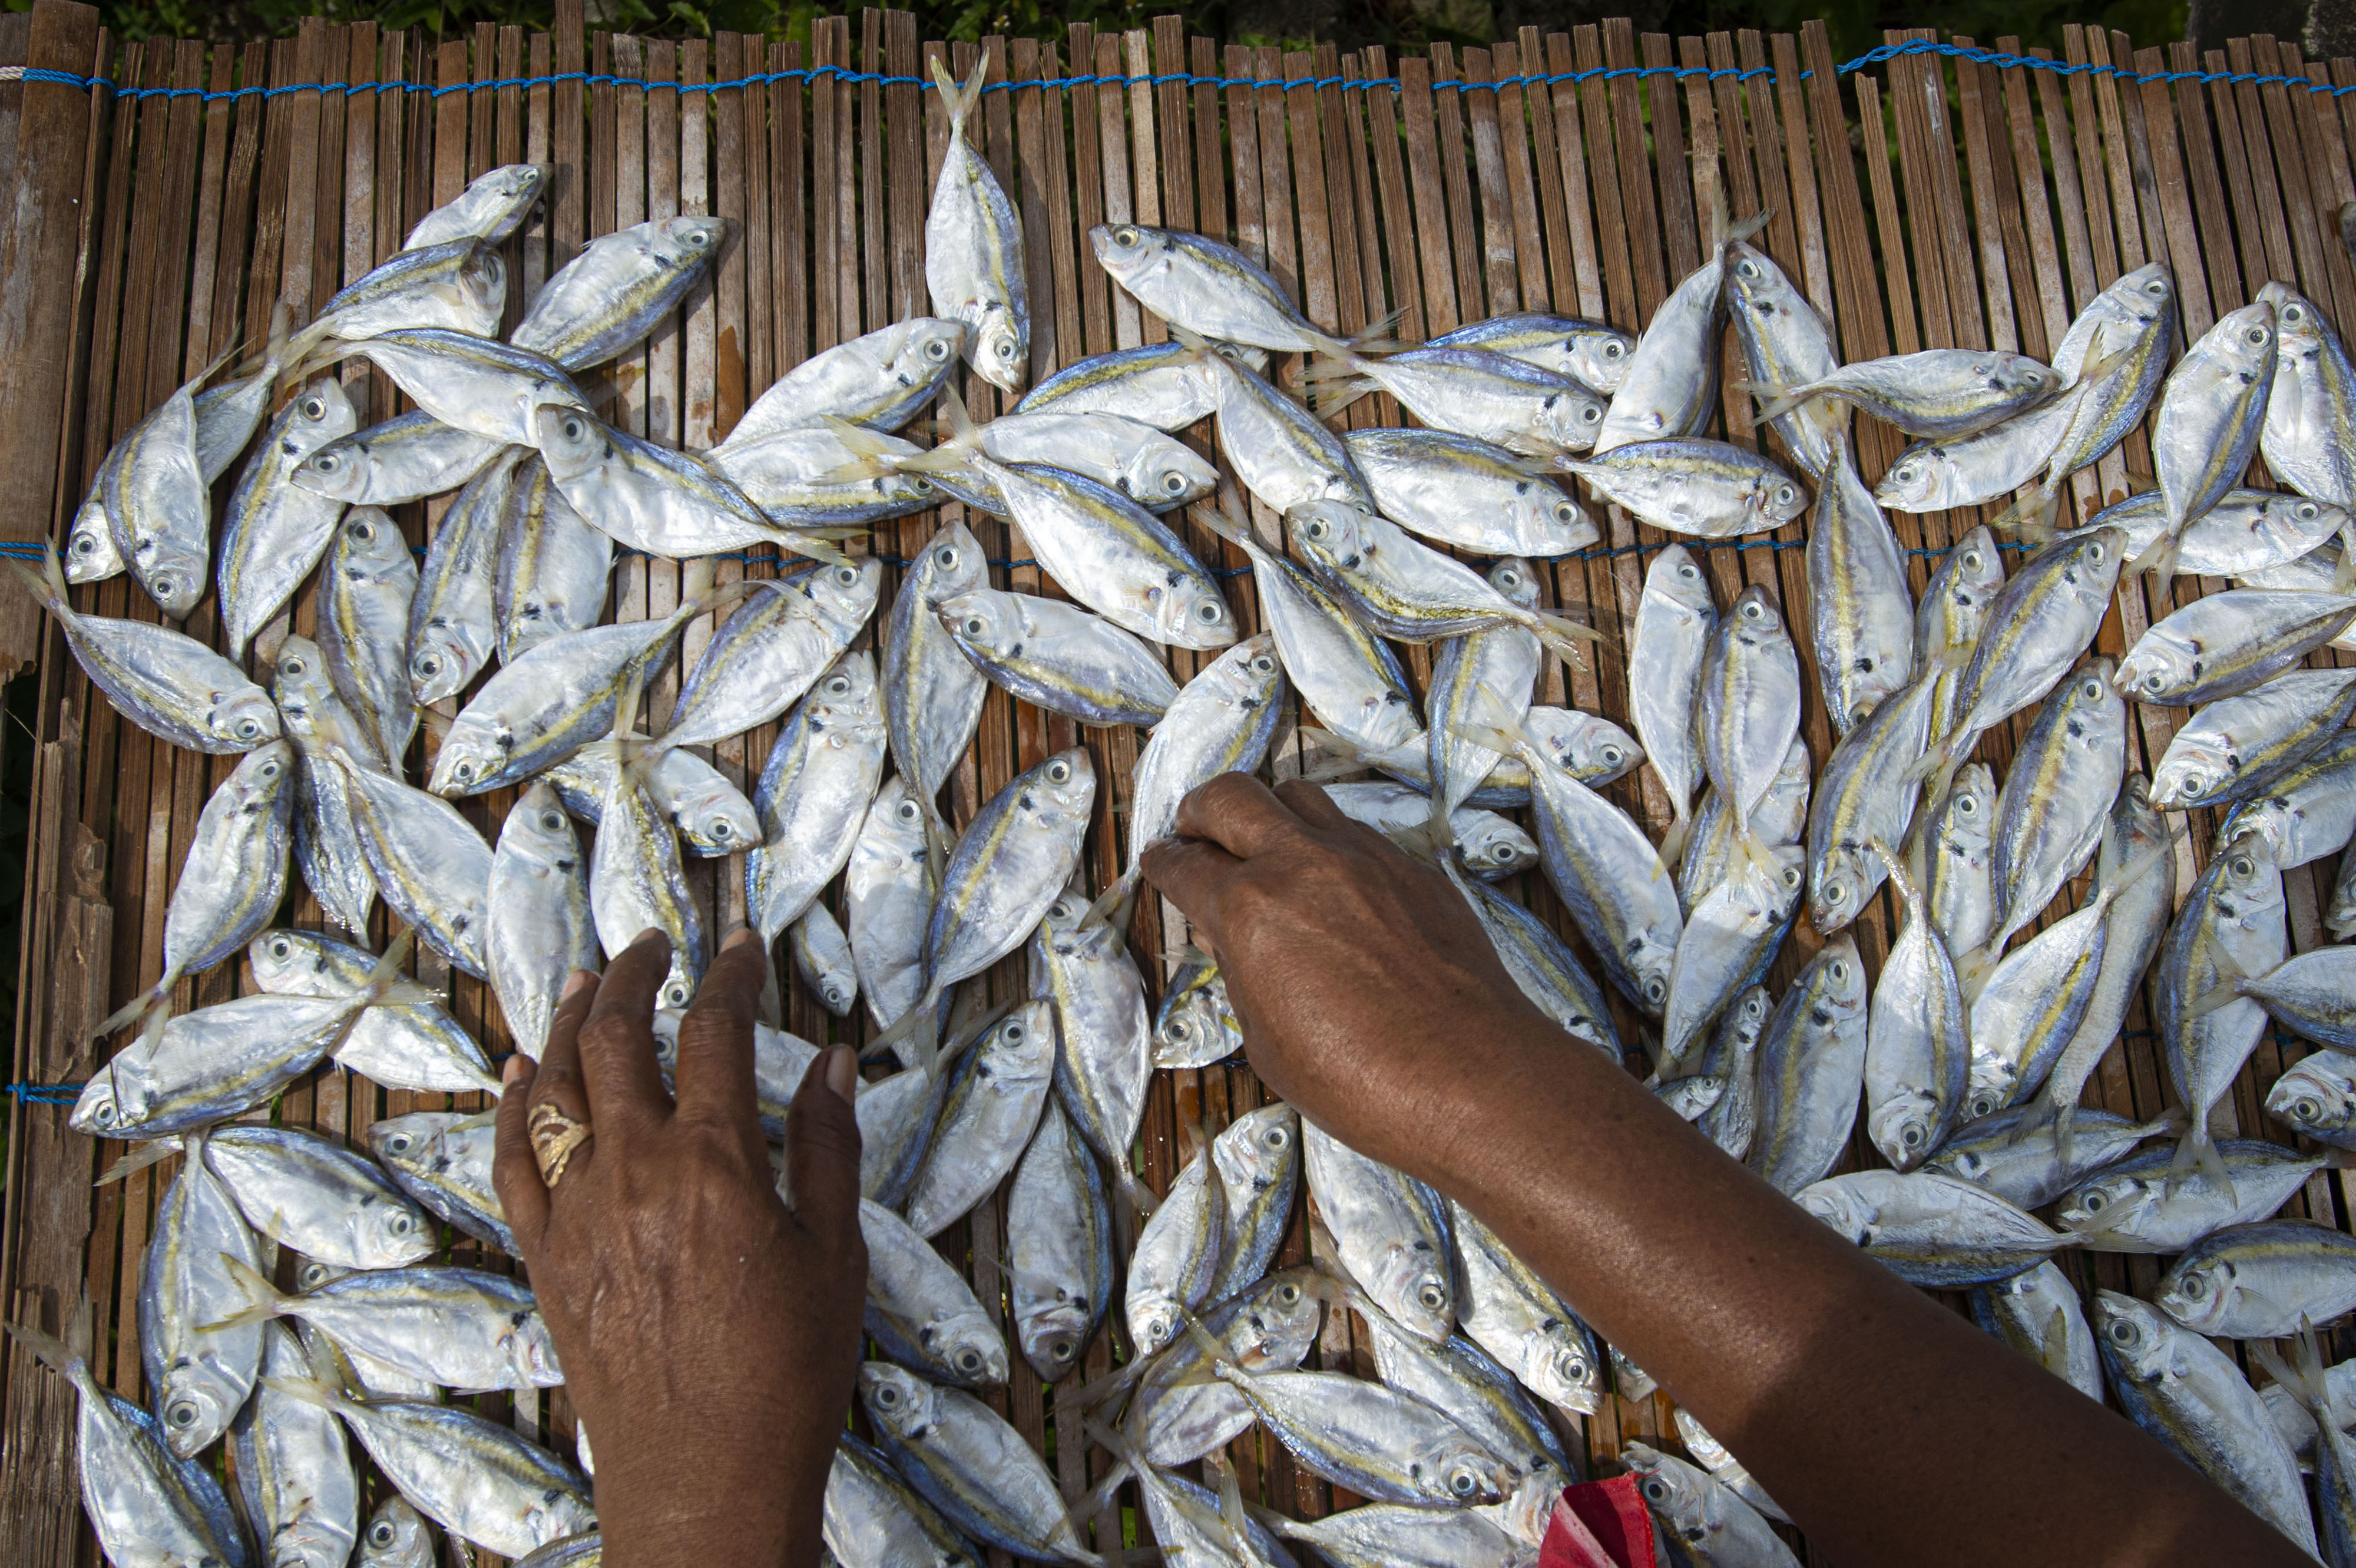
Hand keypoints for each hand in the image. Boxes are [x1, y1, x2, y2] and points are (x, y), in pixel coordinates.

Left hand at [494, 926, 865, 1567]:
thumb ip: (829, 1148)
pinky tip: (518, 1074)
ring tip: (584, 981)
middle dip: (631, 972)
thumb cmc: (785, 1375)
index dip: (728, 974)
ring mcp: (577, 1213)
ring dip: (566, 1019)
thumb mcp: (836, 1256)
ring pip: (553, 1085)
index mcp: (715, 1164)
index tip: (739, 946)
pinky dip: (512, 1105)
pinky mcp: (544, 1256)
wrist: (704, 1479)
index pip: (715, 1031)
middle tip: (650, 944)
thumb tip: (831, 1062)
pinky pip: (511, 1160)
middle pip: (614, 1035)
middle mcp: (633, 1172)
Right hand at [1139, 774, 1550, 1182]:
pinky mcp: (1414, 869)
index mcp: (1249, 910)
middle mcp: (1302, 864)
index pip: (1185, 865)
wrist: (1469, 1076)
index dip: (1164, 864)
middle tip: (1197, 831)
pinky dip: (1332, 848)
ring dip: (1271, 815)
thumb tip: (1236, 942)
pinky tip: (1337, 888)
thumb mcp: (1266, 1041)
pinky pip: (1359, 834)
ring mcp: (1364, 858)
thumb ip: (1243, 976)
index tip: (1161, 862)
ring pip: (1300, 796)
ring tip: (1267, 847)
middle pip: (1231, 796)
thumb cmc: (1357, 1080)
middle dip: (1201, 811)